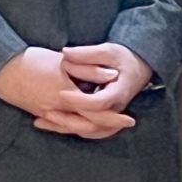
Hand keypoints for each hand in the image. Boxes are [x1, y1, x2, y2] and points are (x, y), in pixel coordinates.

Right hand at [0, 47, 134, 138]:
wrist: (1, 69)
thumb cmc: (31, 61)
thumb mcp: (62, 61)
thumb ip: (88, 70)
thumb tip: (111, 76)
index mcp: (65, 95)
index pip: (96, 113)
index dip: (114, 118)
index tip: (129, 119)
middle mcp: (57, 110)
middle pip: (88, 126)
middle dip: (107, 128)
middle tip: (123, 125)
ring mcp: (47, 115)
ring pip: (75, 129)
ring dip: (92, 129)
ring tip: (107, 125)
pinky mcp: (40, 114)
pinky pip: (61, 126)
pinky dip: (74, 127)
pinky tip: (81, 124)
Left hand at [32, 43, 153, 139]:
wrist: (140, 67)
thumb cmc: (124, 58)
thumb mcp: (108, 50)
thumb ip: (87, 54)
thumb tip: (65, 54)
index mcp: (119, 93)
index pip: (99, 103)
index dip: (79, 101)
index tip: (61, 93)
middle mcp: (116, 109)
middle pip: (92, 125)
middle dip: (67, 121)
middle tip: (45, 112)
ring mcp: (111, 117)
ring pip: (88, 131)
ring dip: (65, 128)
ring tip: (41, 121)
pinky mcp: (104, 119)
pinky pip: (87, 129)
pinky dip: (69, 128)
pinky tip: (50, 123)